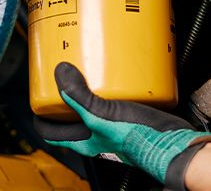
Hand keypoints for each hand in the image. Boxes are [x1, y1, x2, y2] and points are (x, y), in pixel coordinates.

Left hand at [34, 63, 210, 189]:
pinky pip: (115, 100)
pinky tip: (116, 72)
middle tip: (61, 73)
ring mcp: (113, 126)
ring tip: (86, 66)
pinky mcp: (130, 117)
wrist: (174, 143)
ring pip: (93, 106)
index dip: (39, 114)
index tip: (36, 94)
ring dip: (87, 88)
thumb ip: (80, 98)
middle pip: (70, 116)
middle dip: (63, 96)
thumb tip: (60, 74)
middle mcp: (97, 135)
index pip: (51, 131)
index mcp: (85, 140)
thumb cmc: (140, 139)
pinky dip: (111, 86)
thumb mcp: (104, 116)